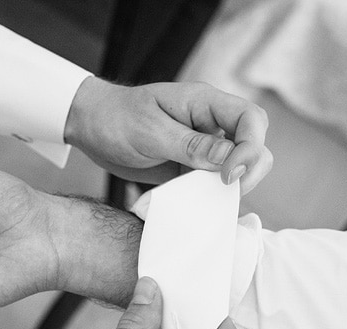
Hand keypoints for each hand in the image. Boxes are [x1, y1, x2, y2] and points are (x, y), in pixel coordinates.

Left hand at [66, 78, 272, 193]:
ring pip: (239, 165)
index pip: (250, 119)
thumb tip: (230, 159)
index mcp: (204, 103)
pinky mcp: (193, 166)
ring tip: (212, 202)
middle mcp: (211, 122)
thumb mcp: (150, 132)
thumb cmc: (115, 120)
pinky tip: (202, 207)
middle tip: (227, 192)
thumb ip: (190, 146)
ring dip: (234, 185)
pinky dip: (214, 195)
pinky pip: (215, 181)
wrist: (92, 128)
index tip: (229, 176)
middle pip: (254, 142)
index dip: (250, 149)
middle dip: (251, 169)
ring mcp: (204, 145)